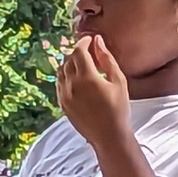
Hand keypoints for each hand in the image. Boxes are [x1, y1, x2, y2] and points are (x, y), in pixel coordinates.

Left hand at [57, 35, 130, 152]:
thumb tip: (98, 41)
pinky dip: (66, 76)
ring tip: (83, 64)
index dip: (84, 42)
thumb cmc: (118, 108)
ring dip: (70, 63)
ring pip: (61, 71)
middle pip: (68, 59)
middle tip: (89, 51)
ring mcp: (64, 95)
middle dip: (78, 51)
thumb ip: (107, 58)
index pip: (78, 51)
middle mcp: (71, 84)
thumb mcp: (118, 81)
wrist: (109, 136)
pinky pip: (59, 83)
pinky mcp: (62, 104)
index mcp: (86, 77)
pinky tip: (77, 79)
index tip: (91, 39)